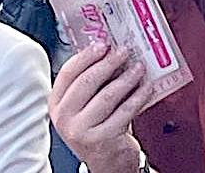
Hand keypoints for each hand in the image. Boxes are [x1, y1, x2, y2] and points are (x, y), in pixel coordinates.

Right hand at [50, 43, 152, 172]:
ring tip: (139, 67)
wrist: (107, 160)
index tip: (103, 44)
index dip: (86, 55)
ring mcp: (81, 131)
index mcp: (57, 104)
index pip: (68, 72)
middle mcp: (65, 118)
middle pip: (87, 81)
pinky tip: (146, 87)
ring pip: (107, 95)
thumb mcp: (87, 103)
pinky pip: (124, 111)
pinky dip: (138, 96)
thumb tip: (112, 50)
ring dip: (127, 77)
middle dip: (109, 62)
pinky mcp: (102, 140)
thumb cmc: (99, 124)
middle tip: (124, 51)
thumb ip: (93, 80)